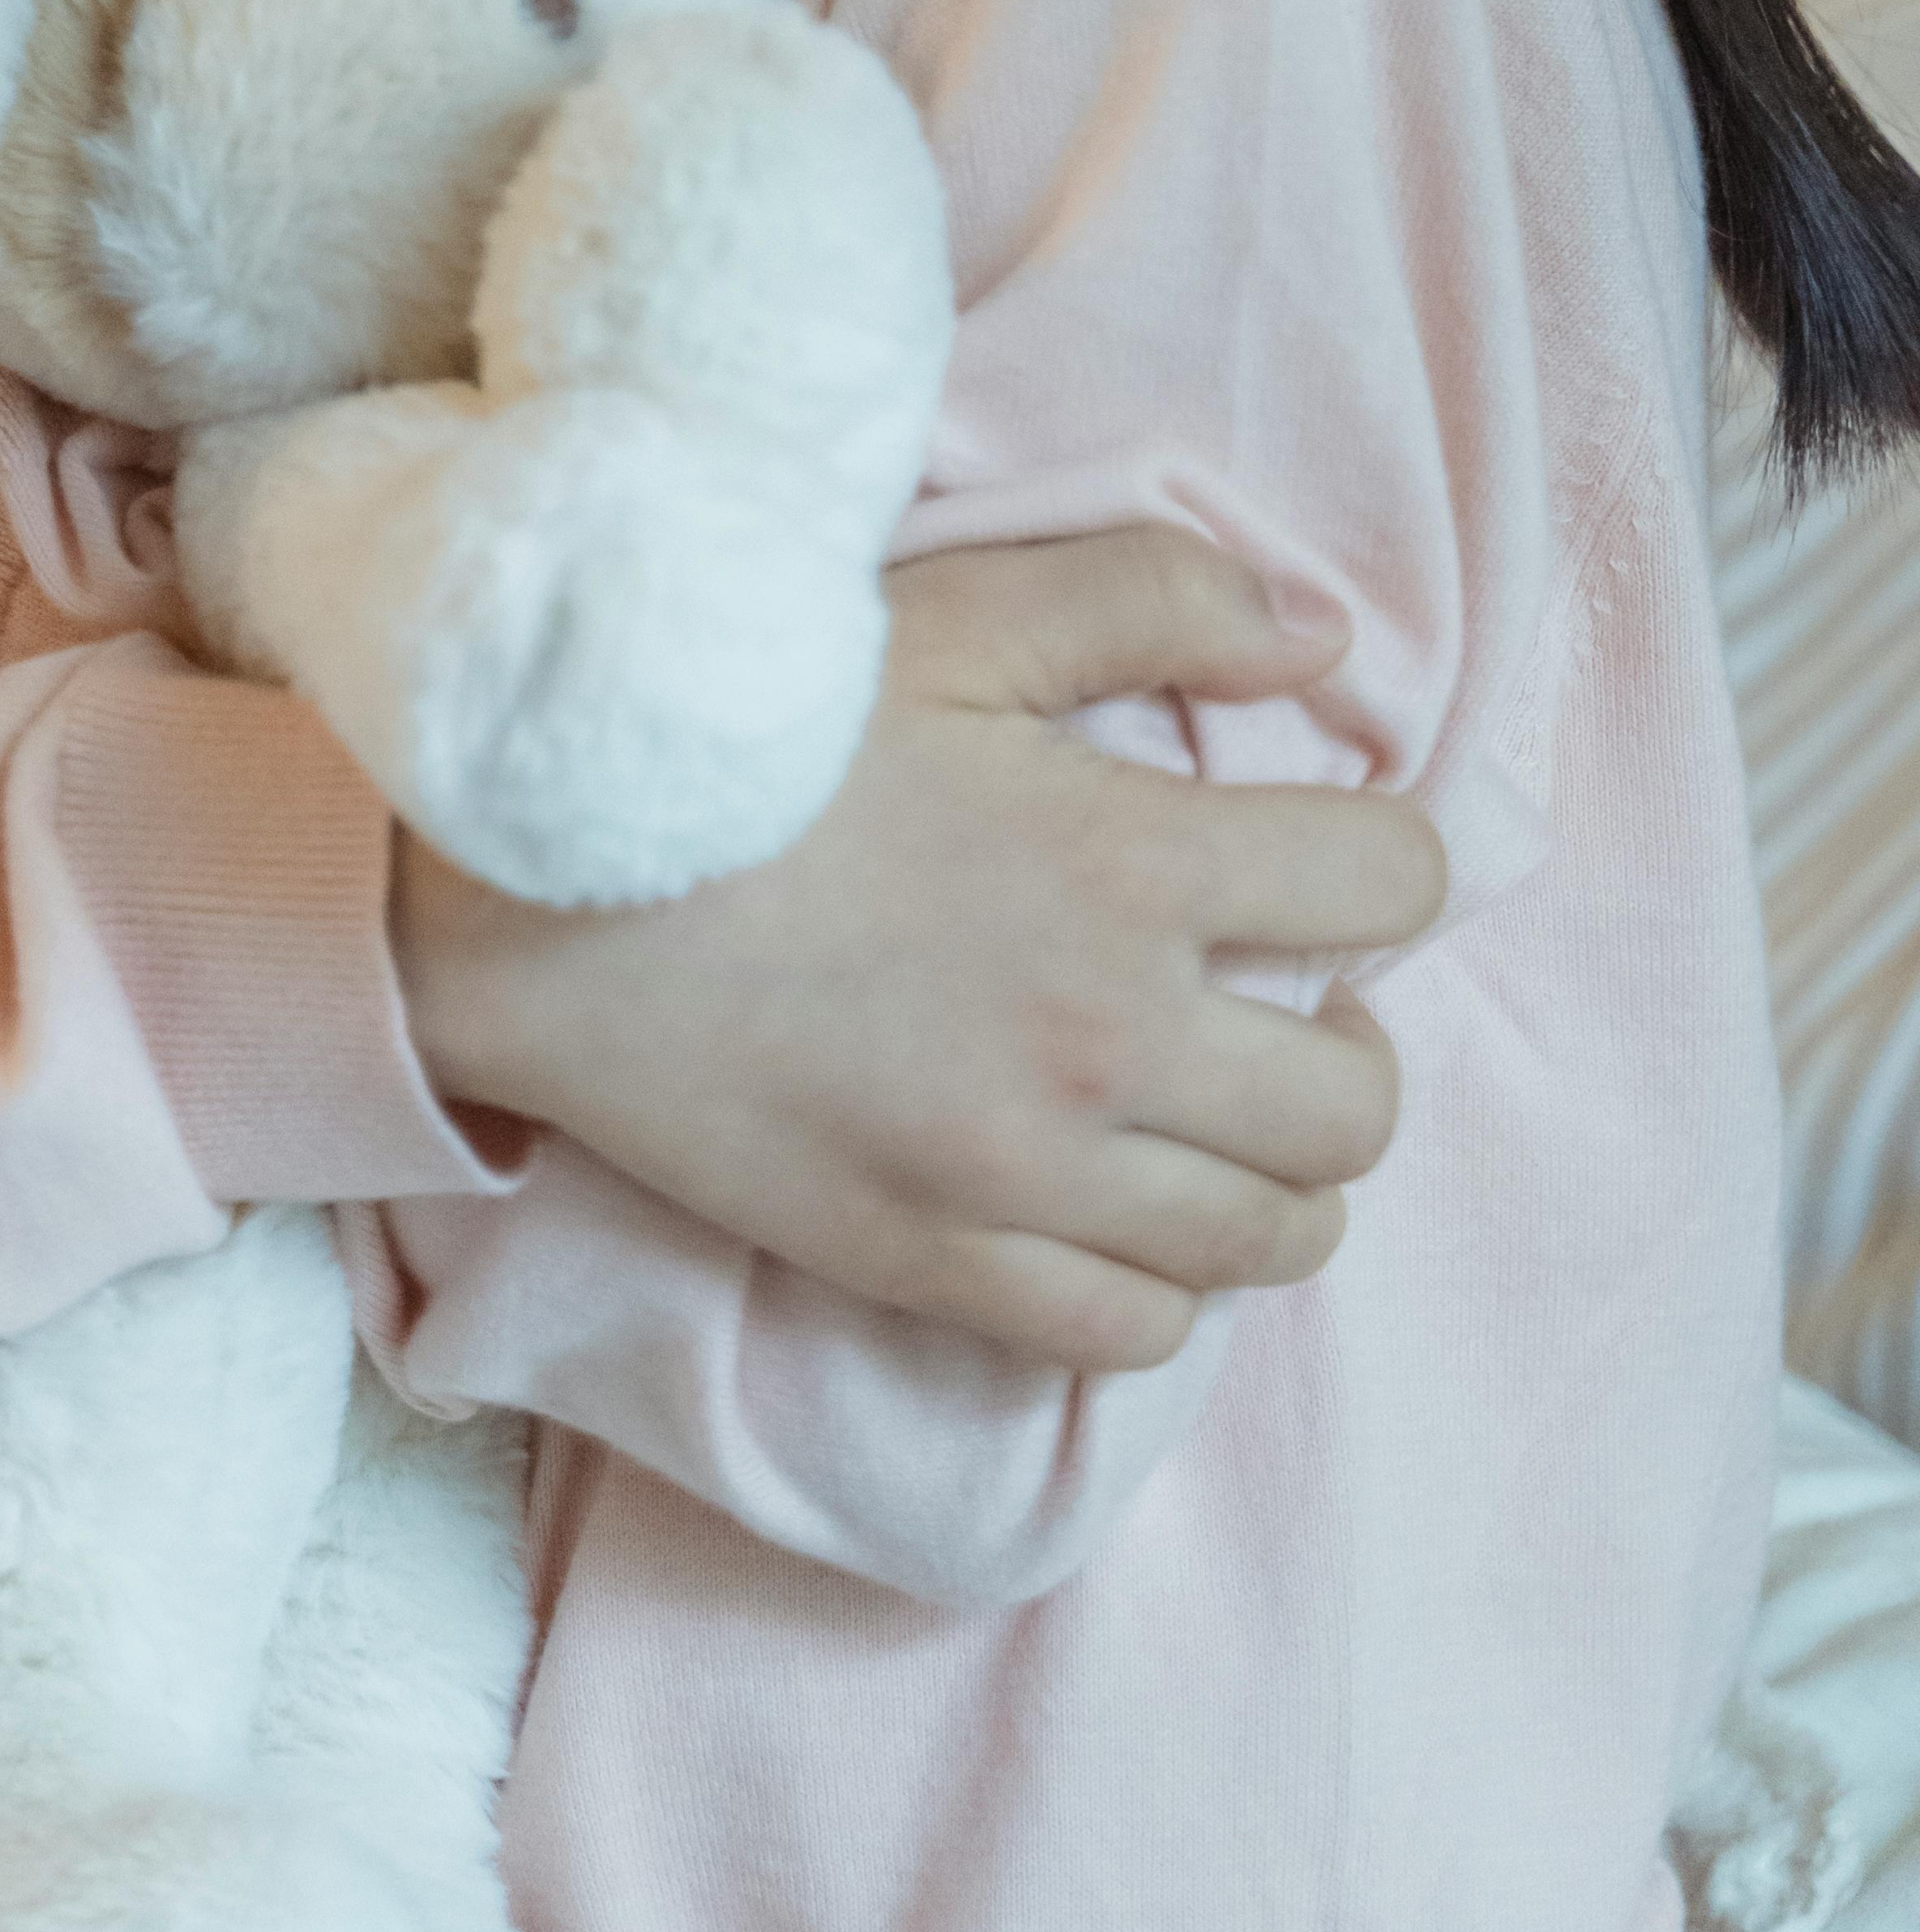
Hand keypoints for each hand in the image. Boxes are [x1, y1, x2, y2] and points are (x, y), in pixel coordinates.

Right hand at [393, 523, 1444, 1368]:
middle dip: (1349, 1043)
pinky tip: (1112, 1201)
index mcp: (1128, 861)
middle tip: (1279, 997)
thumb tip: (1322, 647)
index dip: (1389, 857)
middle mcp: (1107, 1038)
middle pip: (1357, 1105)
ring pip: (1272, 1240)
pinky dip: (1160, 1279)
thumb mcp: (952, 615)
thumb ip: (1151, 598)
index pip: (1387, 883)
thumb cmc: (748, 734)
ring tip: (1212, 1108)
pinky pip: (1134, 1333)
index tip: (1332, 856)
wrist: (542, 892)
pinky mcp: (935, 1267)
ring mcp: (1024, 1178)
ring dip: (1277, 1174)